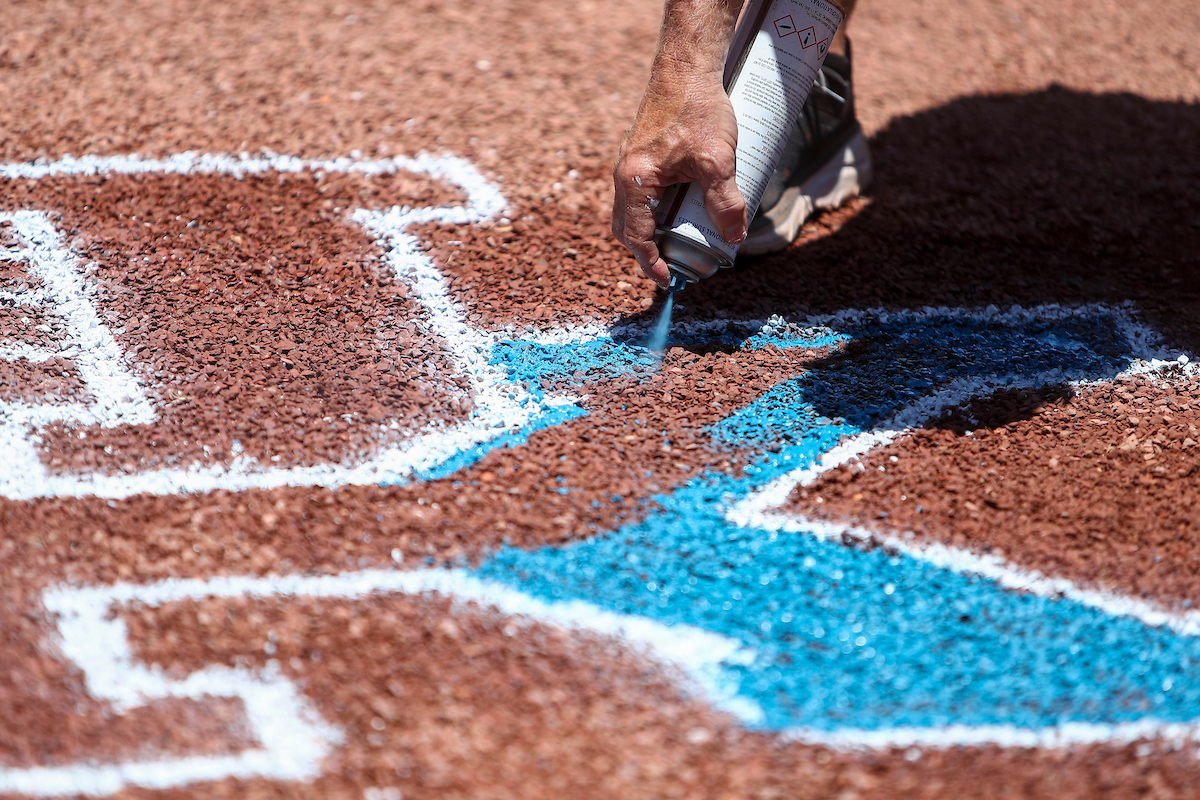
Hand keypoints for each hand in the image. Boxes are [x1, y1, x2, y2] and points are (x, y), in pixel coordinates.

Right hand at [612, 64, 746, 287]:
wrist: (687, 67)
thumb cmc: (697, 108)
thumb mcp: (718, 160)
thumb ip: (726, 201)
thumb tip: (734, 238)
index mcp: (634, 181)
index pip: (636, 237)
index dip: (651, 263)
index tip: (669, 280)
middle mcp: (625, 175)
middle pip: (627, 228)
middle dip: (647, 252)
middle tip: (673, 266)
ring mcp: (631, 164)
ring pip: (632, 211)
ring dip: (651, 232)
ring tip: (678, 243)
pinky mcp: (642, 155)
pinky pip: (640, 194)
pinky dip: (654, 211)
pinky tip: (679, 209)